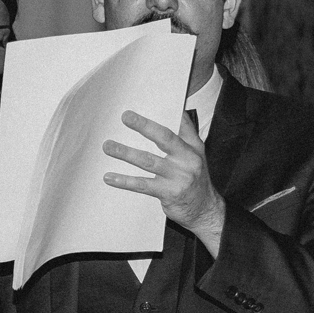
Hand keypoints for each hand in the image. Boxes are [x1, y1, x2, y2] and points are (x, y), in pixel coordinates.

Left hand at [103, 111, 226, 253]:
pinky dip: (124, 181)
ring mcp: (178, 177)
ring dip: (126, 153)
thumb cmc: (195, 180)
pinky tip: (109, 177)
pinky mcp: (168, 193)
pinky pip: (142, 185)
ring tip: (108, 146)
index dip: (167, 111)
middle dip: (143, 126)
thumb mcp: (196, 156)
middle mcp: (187, 159)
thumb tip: (174, 113)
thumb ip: (185, 136)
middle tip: (126, 116)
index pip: (181, 124)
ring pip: (148, 161)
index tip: (150, 102)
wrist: (205, 210)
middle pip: (164, 138)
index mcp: (193, 147)